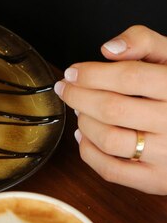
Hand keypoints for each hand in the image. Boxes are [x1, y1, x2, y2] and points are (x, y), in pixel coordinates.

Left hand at [54, 25, 166, 193]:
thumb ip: (143, 42)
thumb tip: (109, 49)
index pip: (129, 77)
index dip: (93, 74)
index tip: (73, 72)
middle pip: (113, 109)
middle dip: (79, 97)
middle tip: (66, 90)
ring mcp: (166, 154)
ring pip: (109, 139)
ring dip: (84, 123)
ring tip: (81, 111)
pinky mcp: (156, 180)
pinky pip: (110, 169)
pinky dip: (88, 152)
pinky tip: (85, 136)